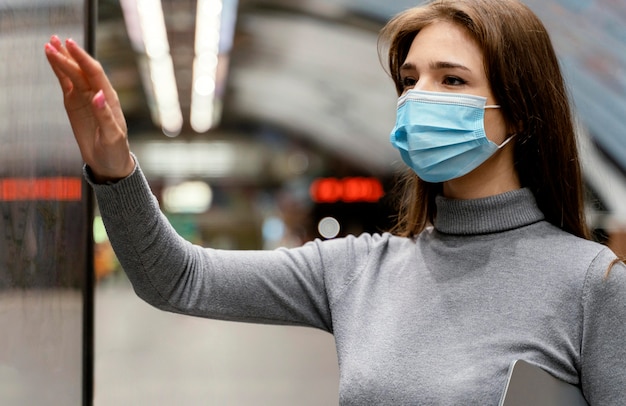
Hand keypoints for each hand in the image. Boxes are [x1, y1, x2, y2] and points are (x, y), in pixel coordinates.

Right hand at [44, 35, 134, 182]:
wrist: (109, 162)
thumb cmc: (115, 150)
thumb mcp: (112, 136)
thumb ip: (105, 115)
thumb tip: (98, 95)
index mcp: (109, 99)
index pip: (95, 73)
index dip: (82, 58)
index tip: (70, 45)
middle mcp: (98, 94)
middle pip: (80, 71)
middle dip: (67, 56)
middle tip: (52, 42)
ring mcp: (86, 97)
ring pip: (72, 74)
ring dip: (61, 59)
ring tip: (49, 43)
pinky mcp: (75, 104)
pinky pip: (66, 83)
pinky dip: (58, 71)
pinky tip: (52, 59)